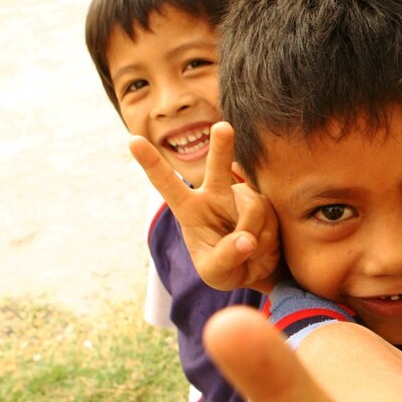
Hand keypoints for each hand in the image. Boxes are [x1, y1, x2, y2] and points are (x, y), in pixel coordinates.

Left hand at [129, 122, 280, 291]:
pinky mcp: (265, 200)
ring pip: (252, 208)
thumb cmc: (226, 269)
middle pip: (218, 167)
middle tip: (222, 127)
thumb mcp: (215, 273)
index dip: (151, 163)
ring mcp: (242, 196)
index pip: (167, 184)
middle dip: (221, 146)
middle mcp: (216, 195)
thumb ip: (225, 258)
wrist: (257, 272)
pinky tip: (264, 244)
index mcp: (190, 210)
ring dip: (254, 235)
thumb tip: (246, 240)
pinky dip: (267, 237)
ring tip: (250, 251)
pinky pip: (269, 216)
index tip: (132, 140)